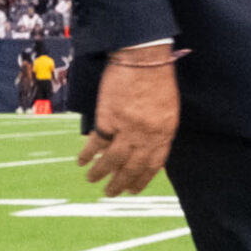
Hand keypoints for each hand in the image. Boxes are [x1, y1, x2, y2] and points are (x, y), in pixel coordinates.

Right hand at [77, 48, 180, 195]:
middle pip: (133, 167)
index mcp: (165, 132)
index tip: (133, 190)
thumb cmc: (157, 78)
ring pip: (113, 160)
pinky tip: (82, 161)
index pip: (154, 164)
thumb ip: (159, 129)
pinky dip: (88, 154)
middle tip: (112, 193)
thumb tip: (148, 147)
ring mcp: (128, 128)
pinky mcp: (108, 119)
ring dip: (102, 173)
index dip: (142, 179)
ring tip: (93, 181)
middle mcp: (148, 135)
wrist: (143, 57)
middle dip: (121, 183)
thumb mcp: (168, 107)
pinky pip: (96, 144)